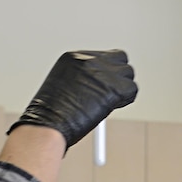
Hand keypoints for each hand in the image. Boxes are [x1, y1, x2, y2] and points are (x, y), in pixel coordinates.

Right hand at [9, 50, 136, 148]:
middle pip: (120, 59)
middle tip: (111, 92)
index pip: (104, 56)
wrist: (49, 124)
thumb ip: (83, 78)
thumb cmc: (51, 113)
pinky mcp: (114, 87)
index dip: (106, 72)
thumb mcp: (63, 83)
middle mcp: (89, 60)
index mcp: (74, 57)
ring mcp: (102, 72)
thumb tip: (101, 84)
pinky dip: (125, 100)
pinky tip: (111, 107)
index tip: (103, 85)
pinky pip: (132, 90)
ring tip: (107, 102)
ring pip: (128, 74)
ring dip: (122, 89)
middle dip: (118, 75)